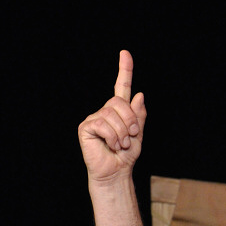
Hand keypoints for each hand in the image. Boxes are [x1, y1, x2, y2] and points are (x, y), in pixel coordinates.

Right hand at [78, 50, 146, 181]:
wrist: (116, 172)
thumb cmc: (126, 155)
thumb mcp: (139, 135)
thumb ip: (139, 115)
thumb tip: (139, 94)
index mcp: (119, 111)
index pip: (122, 86)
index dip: (124, 70)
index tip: (125, 53)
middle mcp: (105, 111)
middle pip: (119, 102)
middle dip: (130, 122)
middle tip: (131, 138)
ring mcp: (94, 118)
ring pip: (112, 115)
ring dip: (122, 134)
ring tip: (120, 145)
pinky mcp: (85, 127)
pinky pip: (103, 125)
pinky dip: (112, 137)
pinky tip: (110, 146)